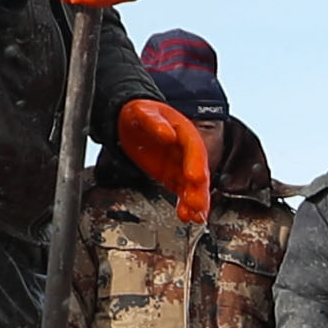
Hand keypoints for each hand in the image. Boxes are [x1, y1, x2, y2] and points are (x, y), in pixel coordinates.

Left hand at [115, 97, 212, 224]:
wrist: (129, 121)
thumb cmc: (139, 113)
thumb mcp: (143, 112)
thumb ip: (155, 121)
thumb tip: (168, 134)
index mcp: (184, 132)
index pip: (194, 149)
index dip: (196, 163)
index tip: (195, 177)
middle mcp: (187, 151)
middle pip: (197, 171)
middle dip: (198, 189)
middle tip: (197, 204)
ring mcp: (180, 165)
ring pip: (192, 186)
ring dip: (195, 201)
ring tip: (194, 216)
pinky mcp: (171, 176)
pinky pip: (181, 192)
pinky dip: (184, 205)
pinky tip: (187, 216)